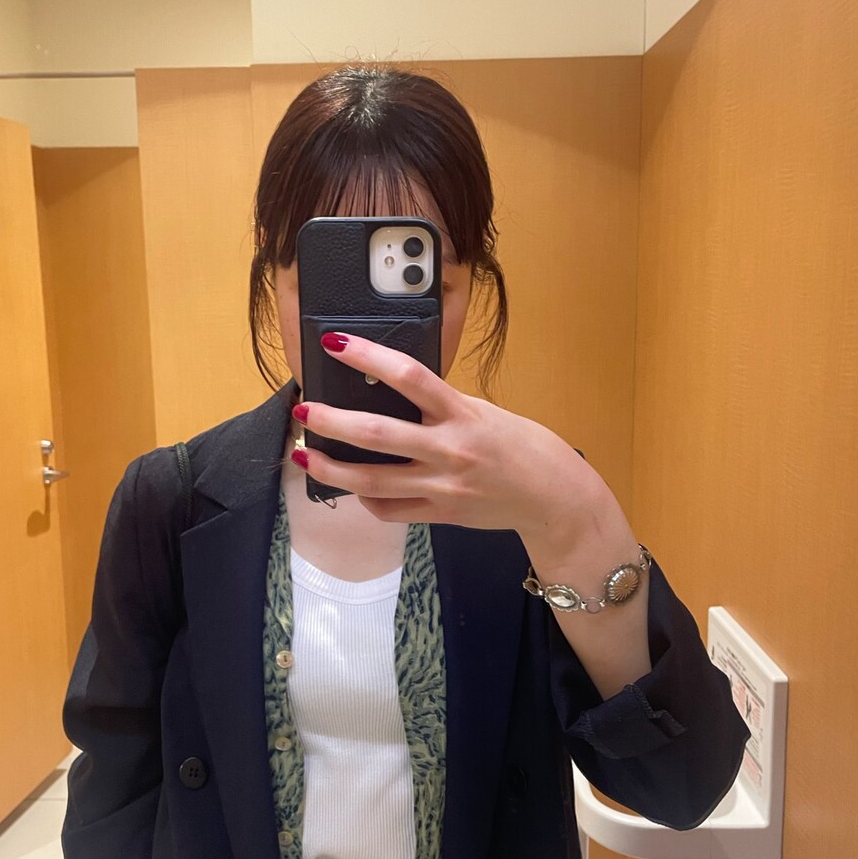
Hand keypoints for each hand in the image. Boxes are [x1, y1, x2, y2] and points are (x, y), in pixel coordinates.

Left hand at [291, 332, 603, 546]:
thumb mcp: (483, 412)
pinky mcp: (440, 515)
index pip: (409, 377)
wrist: (553, 499)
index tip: (336, 343)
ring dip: (331, 467)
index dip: (369, 357)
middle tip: (304, 409)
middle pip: (377, 434)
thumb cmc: (522, 448)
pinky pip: (390, 510)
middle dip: (332, 421)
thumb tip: (391, 393)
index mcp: (462, 415)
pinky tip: (352, 486)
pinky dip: (366, 498)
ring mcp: (442, 487)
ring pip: (372, 480)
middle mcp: (449, 451)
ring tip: (304, 453)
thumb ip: (441, 407)